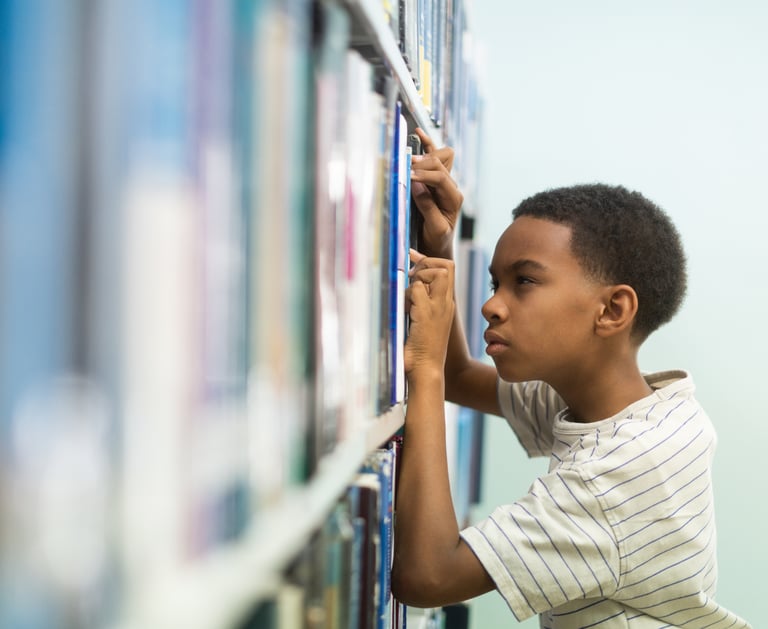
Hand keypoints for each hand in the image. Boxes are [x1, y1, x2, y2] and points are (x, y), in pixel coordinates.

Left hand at [405, 250, 454, 377]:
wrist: (426, 369)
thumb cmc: (421, 348)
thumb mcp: (423, 319)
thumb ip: (421, 301)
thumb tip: (410, 285)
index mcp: (446, 304)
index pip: (447, 269)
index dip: (430, 260)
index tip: (413, 261)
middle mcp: (446, 303)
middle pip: (447, 265)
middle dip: (426, 263)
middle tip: (411, 275)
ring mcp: (439, 308)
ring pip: (436, 273)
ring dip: (417, 279)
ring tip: (409, 300)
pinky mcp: (428, 314)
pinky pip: (418, 289)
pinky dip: (408, 294)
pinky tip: (405, 310)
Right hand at [410, 128, 463, 258]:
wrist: (437, 245)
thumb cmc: (437, 239)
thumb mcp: (434, 227)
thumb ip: (427, 206)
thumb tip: (417, 184)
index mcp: (454, 198)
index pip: (441, 177)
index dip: (424, 175)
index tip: (408, 176)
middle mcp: (450, 187)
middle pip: (440, 163)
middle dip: (422, 165)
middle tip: (405, 170)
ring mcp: (443, 181)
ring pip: (440, 156)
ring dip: (424, 156)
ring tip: (408, 161)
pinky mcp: (434, 179)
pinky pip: (435, 156)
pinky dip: (427, 144)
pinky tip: (418, 133)